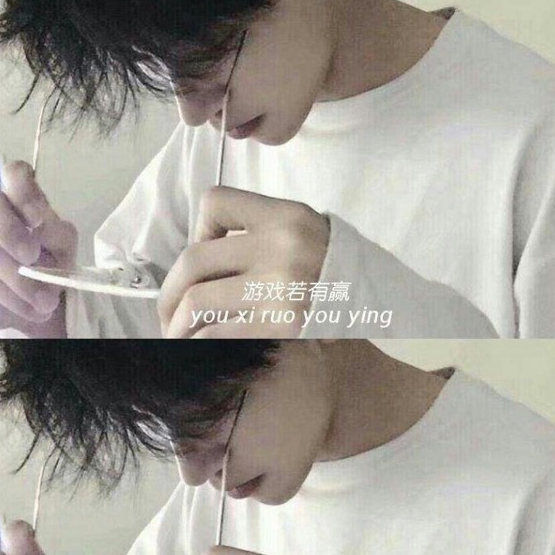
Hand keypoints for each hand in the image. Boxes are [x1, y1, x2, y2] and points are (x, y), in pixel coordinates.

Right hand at [0, 161, 76, 335]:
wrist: (40, 301)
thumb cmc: (52, 264)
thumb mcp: (63, 247)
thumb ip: (57, 235)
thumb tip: (39, 235)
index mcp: (20, 197)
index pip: (16, 174)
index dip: (25, 194)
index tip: (39, 221)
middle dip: (11, 232)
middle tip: (31, 257)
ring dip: (22, 280)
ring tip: (46, 303)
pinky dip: (13, 299)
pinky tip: (33, 311)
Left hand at [158, 187, 329, 337]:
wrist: (387, 305)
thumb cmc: (340, 273)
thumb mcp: (305, 232)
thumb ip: (259, 235)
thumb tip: (203, 261)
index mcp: (283, 215)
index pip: (214, 203)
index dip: (197, 231)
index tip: (202, 257)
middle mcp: (279, 246)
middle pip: (194, 260)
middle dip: (171, 292)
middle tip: (167, 314)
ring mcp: (279, 288)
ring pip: (199, 302)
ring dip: (178, 324)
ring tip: (176, 337)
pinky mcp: (281, 326)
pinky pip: (220, 334)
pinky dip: (201, 344)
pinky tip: (199, 351)